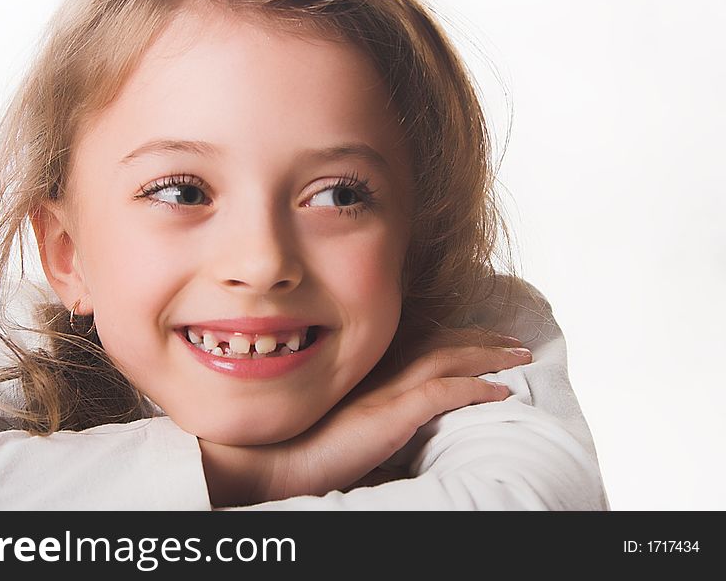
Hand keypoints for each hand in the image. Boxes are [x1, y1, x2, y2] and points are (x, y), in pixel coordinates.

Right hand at [200, 328, 532, 506]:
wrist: (277, 461)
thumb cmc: (304, 447)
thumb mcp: (343, 418)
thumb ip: (372, 413)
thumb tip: (397, 428)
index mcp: (367, 367)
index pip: (419, 339)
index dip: (455, 334)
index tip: (482, 336)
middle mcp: (378, 369)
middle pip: (441, 341)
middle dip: (482, 338)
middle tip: (514, 341)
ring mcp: (385, 388)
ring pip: (449, 357)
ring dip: (489, 355)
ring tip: (520, 356)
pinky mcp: (391, 413)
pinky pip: (445, 392)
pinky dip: (477, 389)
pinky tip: (502, 393)